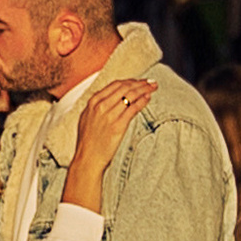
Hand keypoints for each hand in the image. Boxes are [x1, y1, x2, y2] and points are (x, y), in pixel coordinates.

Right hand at [63, 77, 151, 208]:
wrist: (87, 159)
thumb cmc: (88, 141)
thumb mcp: (87, 118)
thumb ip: (98, 106)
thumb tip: (110, 98)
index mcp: (93, 102)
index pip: (115, 84)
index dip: (130, 81)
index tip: (139, 81)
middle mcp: (100, 105)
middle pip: (124, 87)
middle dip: (140, 83)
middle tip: (150, 82)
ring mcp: (109, 115)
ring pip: (130, 95)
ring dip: (144, 89)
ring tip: (153, 88)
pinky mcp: (118, 125)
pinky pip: (133, 108)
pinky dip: (142, 101)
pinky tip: (148, 99)